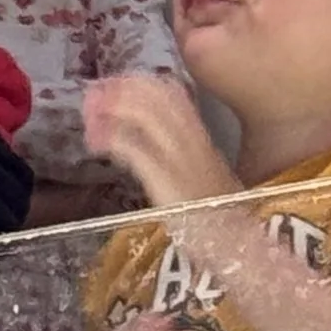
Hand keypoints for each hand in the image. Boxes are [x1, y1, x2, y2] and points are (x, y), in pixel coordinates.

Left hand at [81, 74, 238, 207]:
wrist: (239, 247)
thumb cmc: (221, 220)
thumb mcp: (207, 181)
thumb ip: (186, 162)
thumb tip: (154, 150)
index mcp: (202, 140)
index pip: (173, 94)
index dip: (142, 83)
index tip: (117, 84)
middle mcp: (193, 142)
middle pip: (156, 96)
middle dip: (121, 89)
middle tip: (94, 93)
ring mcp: (181, 159)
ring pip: (144, 114)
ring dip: (112, 109)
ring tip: (90, 117)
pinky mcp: (166, 180)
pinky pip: (135, 148)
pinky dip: (111, 139)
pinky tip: (96, 145)